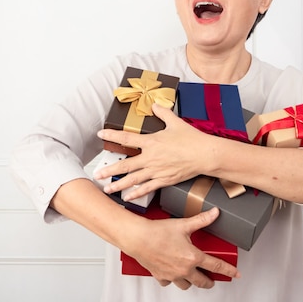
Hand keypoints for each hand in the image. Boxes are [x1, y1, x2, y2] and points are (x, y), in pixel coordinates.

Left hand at [96, 103, 212, 200]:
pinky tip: (127, 197)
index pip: (127, 137)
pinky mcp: (164, 180)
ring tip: (107, 189)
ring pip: (133, 179)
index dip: (112, 135)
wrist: (204, 155)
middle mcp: (151, 157)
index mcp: (151, 142)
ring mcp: (156, 171)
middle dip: (109, 170)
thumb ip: (162, 112)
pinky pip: (147, 188)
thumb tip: (155, 104)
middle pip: (125, 165)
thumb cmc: (191, 138)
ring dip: (119, 185)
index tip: (101, 134)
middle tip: (97, 173)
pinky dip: (136, 193)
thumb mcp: (175, 122)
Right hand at [127, 207, 240, 288]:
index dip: (228, 270)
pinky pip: (170, 282)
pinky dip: (173, 279)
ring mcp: (172, 275)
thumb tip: (214, 213)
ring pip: (186, 284)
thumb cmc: (158, 232)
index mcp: (192, 257)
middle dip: (209, 282)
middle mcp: (184, 269)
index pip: (216, 266)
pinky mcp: (161, 276)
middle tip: (212, 280)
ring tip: (193, 276)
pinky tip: (173, 272)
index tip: (235, 274)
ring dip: (191, 281)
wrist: (138, 238)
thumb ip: (201, 220)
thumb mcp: (183, 224)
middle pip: (202, 282)